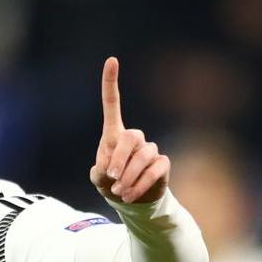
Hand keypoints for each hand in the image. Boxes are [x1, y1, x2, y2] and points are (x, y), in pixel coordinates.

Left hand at [90, 57, 169, 204]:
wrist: (130, 201)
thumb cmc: (111, 183)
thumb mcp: (98, 178)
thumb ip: (100, 171)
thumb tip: (112, 168)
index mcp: (115, 134)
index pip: (113, 103)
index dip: (111, 82)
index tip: (112, 59)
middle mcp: (135, 138)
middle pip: (131, 136)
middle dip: (120, 158)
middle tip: (111, 177)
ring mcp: (150, 151)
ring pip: (143, 156)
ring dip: (128, 176)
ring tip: (119, 192)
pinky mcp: (162, 165)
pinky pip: (154, 171)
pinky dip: (140, 185)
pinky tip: (129, 196)